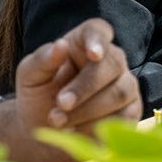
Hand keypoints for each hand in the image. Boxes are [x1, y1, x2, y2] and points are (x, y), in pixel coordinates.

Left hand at [15, 18, 141, 133]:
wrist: (44, 131)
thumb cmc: (38, 96)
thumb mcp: (29, 77)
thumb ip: (41, 61)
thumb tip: (60, 45)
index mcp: (84, 44)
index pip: (98, 30)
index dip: (98, 39)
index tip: (93, 54)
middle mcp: (111, 61)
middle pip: (112, 64)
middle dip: (85, 87)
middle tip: (60, 104)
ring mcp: (126, 85)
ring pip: (120, 92)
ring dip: (87, 110)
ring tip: (58, 121)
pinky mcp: (132, 110)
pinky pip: (123, 116)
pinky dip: (95, 126)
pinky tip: (76, 130)